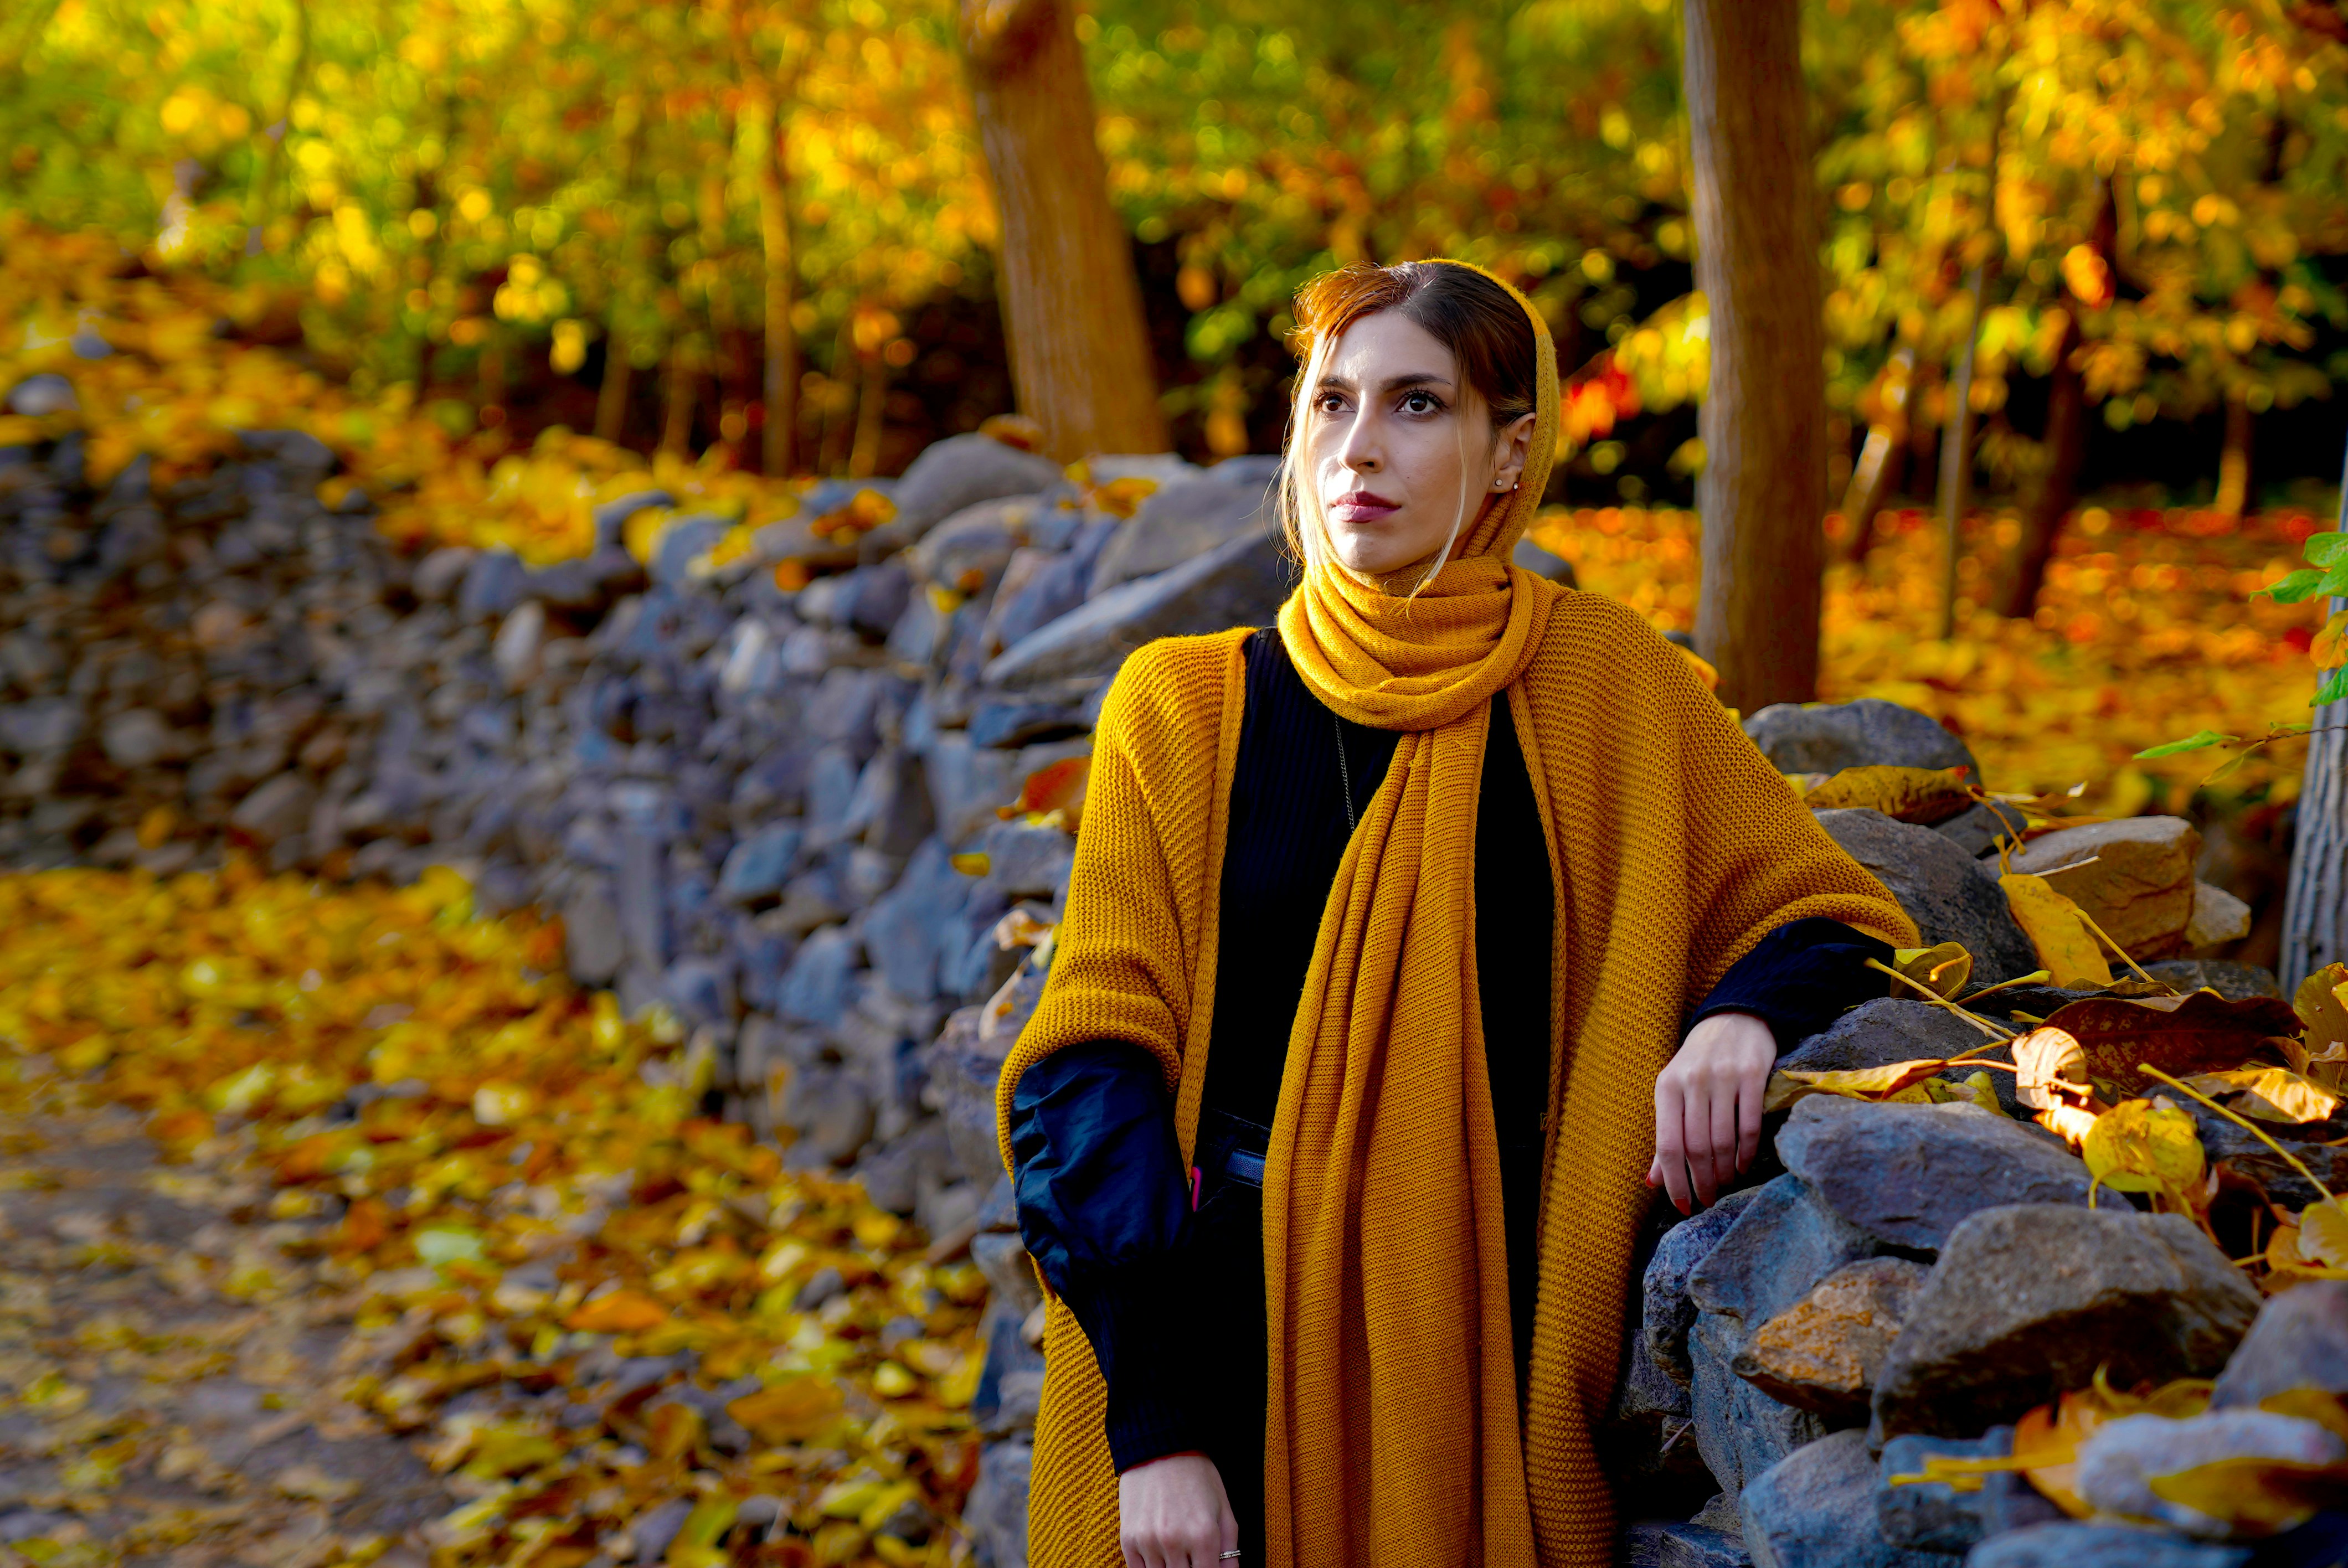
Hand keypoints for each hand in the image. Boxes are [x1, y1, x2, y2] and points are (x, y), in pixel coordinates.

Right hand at [1119, 1452, 1237, 1567]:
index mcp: (1204, 1535)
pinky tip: (1159, 1558)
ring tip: (1177, 1555)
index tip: (1206, 1566)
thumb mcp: (1224, 1510)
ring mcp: (1148, 1541)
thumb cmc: (1197, 1478)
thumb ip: (1229, 1551)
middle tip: (1191, 1560)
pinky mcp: (1128, 1539)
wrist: (1160, 1448)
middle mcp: (1175, 1541)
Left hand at [1647, 1010, 1773, 1213]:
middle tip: (1707, 1199)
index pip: (1667, 1145)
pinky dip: (1746, 1153)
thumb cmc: (1698, 1064)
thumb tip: (1653, 1181)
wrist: (1734, 1019)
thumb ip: (1666, 1135)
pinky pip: (1749, 1125)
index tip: (1682, 1205)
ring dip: (1724, 1171)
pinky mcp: (1753, 1074)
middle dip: (1701, 1181)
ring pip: (1723, 1140)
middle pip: (1696, 1147)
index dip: (1674, 1181)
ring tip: (1724, 1183)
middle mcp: (1692, 1081)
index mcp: (1666, 1087)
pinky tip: (1742, 1166)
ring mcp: (1723, 1077)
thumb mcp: (1673, 1092)